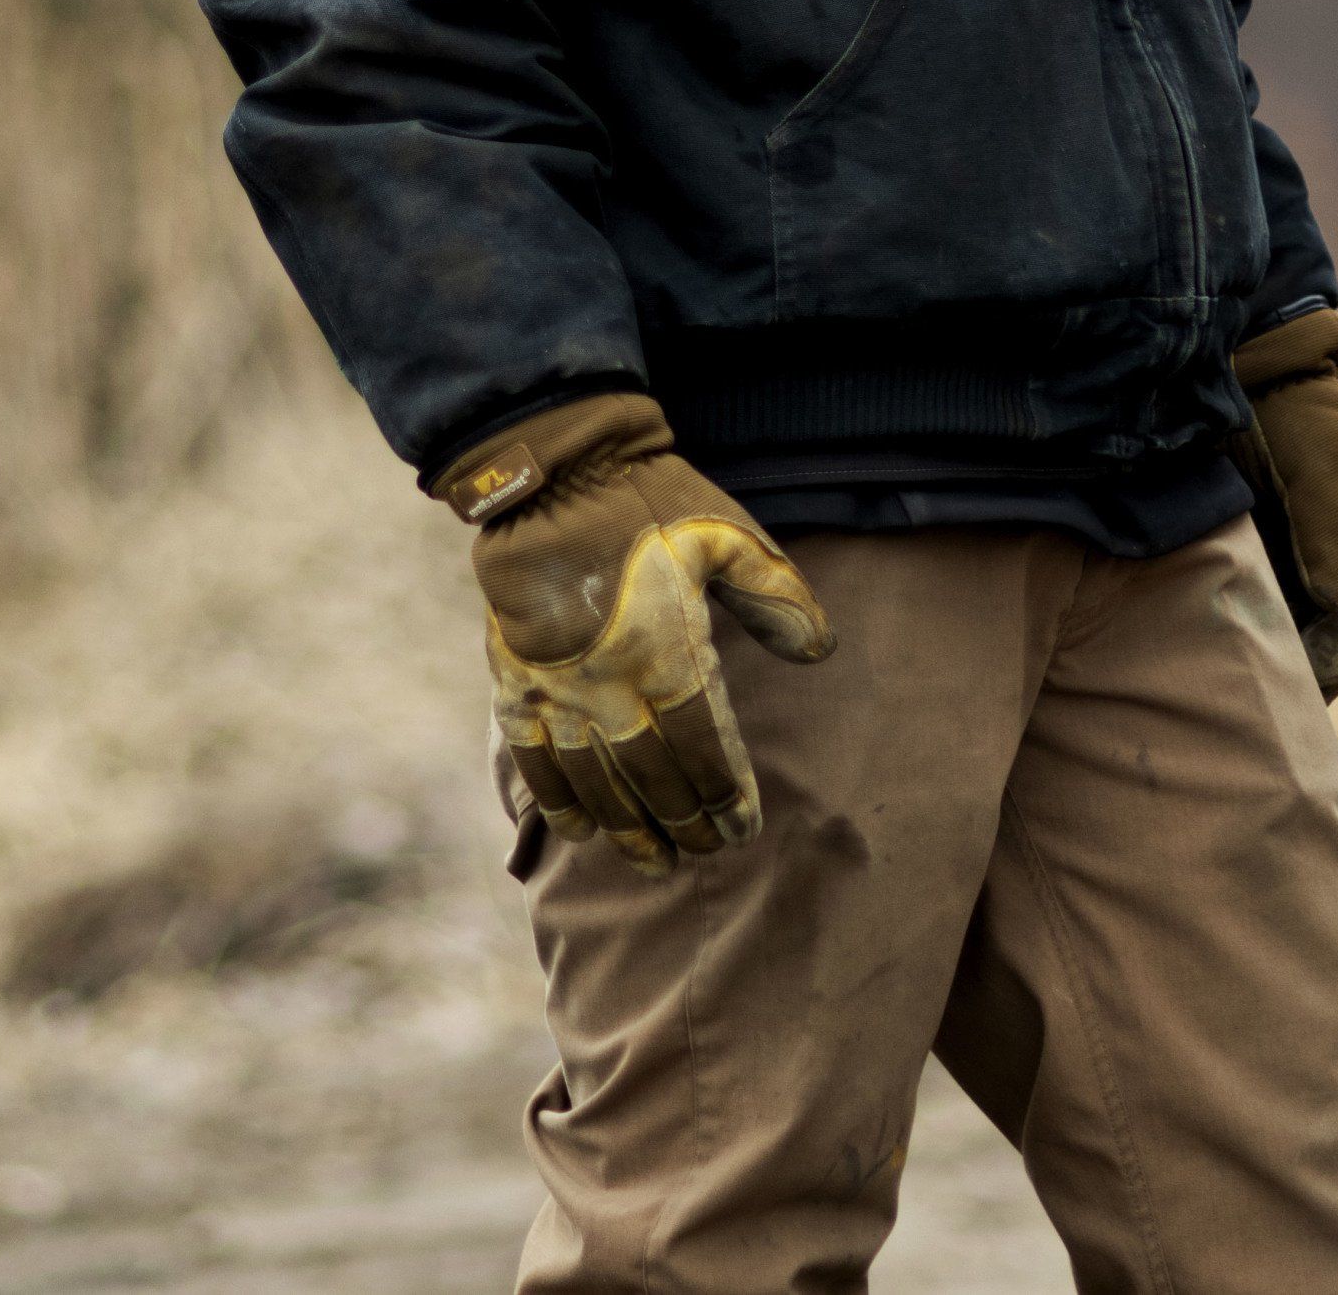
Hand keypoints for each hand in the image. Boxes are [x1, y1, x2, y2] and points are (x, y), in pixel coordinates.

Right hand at [432, 392, 834, 876]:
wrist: (551, 476)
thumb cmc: (647, 500)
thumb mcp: (726, 535)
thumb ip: (776, 595)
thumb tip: (821, 652)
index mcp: (666, 651)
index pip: (704, 748)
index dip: (726, 795)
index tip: (744, 827)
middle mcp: (610, 685)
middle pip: (653, 778)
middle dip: (684, 822)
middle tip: (706, 851)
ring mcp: (558, 690)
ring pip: (597, 784)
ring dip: (629, 829)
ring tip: (657, 862)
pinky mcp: (516, 683)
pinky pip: (535, 762)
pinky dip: (560, 802)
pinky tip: (581, 831)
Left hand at [1233, 309, 1337, 698]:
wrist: (1247, 368)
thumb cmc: (1297, 409)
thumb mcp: (1325, 460)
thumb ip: (1334, 526)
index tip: (1325, 672)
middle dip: (1328, 664)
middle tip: (1295, 700)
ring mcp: (1318, 551)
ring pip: (1317, 621)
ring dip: (1300, 656)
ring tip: (1268, 694)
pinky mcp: (1278, 550)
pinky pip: (1280, 604)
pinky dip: (1270, 631)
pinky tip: (1240, 656)